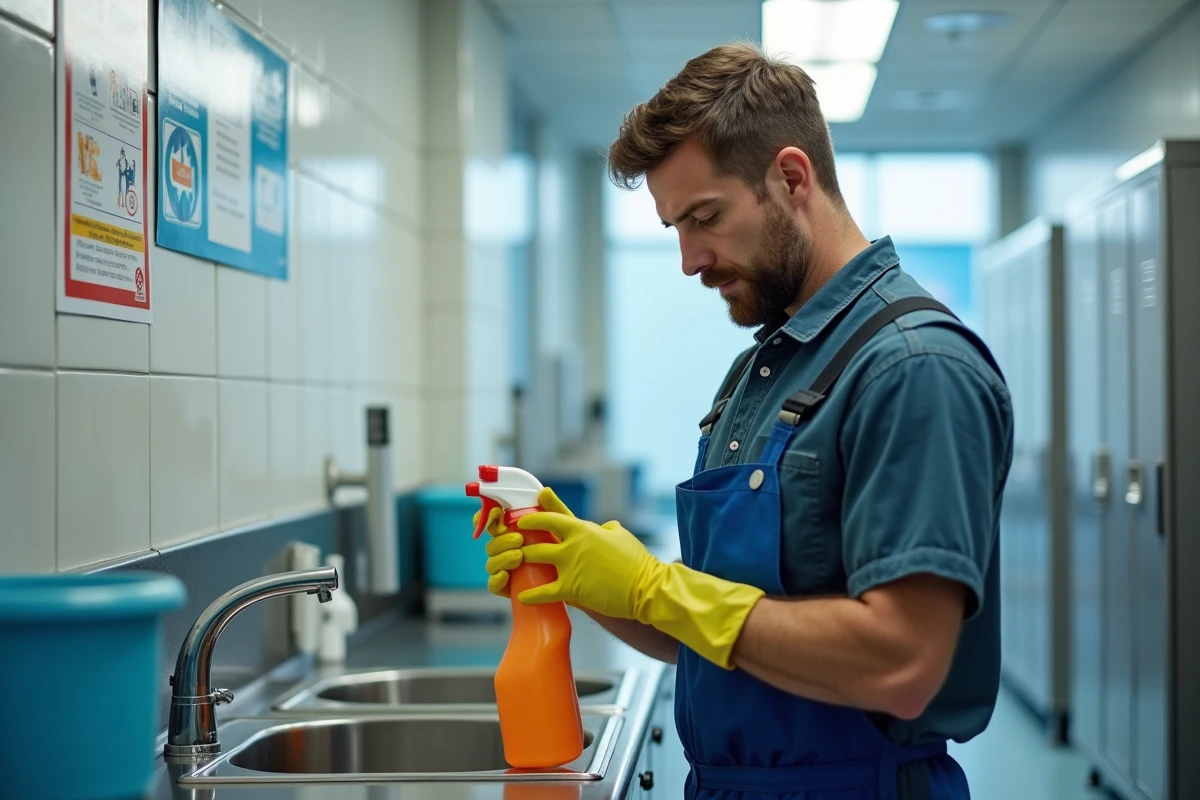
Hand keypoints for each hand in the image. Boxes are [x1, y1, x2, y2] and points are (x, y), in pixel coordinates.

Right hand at [481, 487, 574, 597]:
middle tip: (518, 539)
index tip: (497, 512)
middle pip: (491, 542)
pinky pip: (493, 585)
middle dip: (501, 539)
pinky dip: (496, 580)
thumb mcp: (564, 528)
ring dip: (501, 557)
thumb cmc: (569, 549)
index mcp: (513, 531)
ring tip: (518, 556)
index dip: (487, 516)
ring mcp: (505, 568)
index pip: (492, 522)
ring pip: (491, 562)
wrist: (579, 579)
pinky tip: (506, 576)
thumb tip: (545, 491)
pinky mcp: (508, 588)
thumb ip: (554, 510)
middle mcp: (505, 549)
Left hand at [516, 505, 765, 669]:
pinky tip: (520, 595)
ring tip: (510, 563)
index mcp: (584, 528)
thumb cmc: (637, 561)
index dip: (540, 507)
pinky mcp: (571, 589)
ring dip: (521, 561)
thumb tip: (603, 526)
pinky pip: (543, 591)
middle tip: (510, 538)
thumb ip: (607, 528)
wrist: (646, 587)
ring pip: (534, 559)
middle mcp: (573, 544)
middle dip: (521, 536)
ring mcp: (570, 566)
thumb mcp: (622, 535)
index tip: (529, 502)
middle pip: (537, 536)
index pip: (556, 513)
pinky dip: (530, 593)